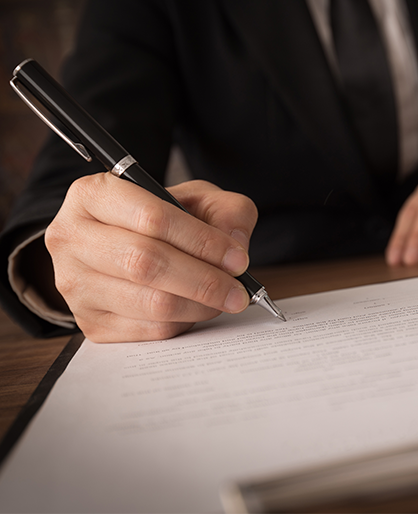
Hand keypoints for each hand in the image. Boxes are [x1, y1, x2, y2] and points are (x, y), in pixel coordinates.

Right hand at [44, 175, 257, 342]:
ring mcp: (74, 284)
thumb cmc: (163, 218)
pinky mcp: (89, 322)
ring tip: (225, 298)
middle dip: (204, 280)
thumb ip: (227, 211)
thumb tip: (235, 245)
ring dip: (200, 305)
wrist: (128, 244)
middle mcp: (71, 238)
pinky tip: (196, 308)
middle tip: (239, 290)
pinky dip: (184, 322)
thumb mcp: (198, 199)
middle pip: (146, 263)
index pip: (152, 218)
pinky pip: (148, 330)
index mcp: (93, 194)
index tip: (237, 258)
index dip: (202, 241)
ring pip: (150, 302)